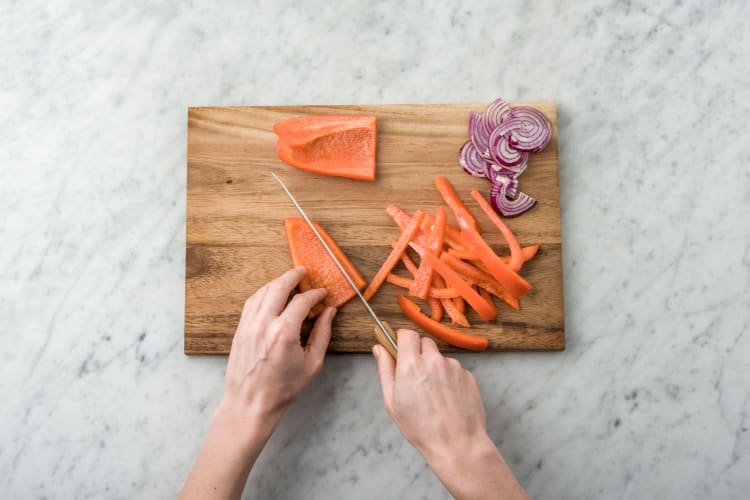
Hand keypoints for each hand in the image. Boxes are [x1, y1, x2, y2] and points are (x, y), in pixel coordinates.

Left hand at [180, 266, 334, 499]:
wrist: (250, 404)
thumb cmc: (282, 389)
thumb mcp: (312, 364)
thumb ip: (322, 334)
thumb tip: (329, 313)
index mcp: (284, 333)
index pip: (302, 301)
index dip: (315, 294)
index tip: (322, 294)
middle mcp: (264, 324)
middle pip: (279, 287)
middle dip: (293, 276)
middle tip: (303, 272)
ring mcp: (248, 325)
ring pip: (262, 291)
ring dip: (277, 282)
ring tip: (289, 280)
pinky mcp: (240, 330)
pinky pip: (251, 302)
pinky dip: (262, 293)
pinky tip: (271, 294)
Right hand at [373, 330, 527, 499]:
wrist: (457, 444)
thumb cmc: (422, 428)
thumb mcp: (392, 402)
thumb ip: (385, 370)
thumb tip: (379, 349)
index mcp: (411, 365)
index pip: (407, 333)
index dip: (402, 339)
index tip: (400, 347)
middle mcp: (433, 360)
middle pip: (424, 342)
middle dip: (418, 353)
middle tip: (415, 376)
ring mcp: (453, 367)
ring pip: (439, 357)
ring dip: (434, 367)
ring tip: (433, 394)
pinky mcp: (467, 375)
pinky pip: (454, 369)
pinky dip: (449, 378)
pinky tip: (447, 398)